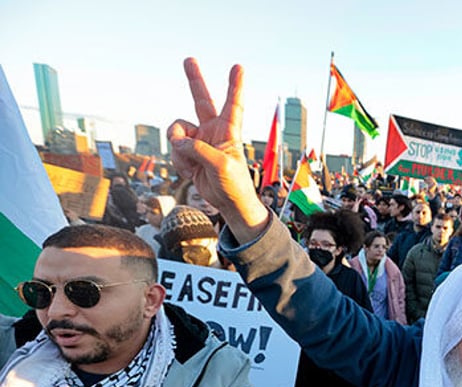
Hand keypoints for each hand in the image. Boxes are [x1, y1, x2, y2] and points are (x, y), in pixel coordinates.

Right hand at [168, 58, 268, 242]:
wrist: (228, 203)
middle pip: (201, 100)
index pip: (233, 104)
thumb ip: (199, 150)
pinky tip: (191, 172)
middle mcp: (213, 131)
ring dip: (179, 149)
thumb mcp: (220, 165)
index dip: (235, 86)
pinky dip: (179, 162)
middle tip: (188, 59)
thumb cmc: (234, 184)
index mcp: (228, 131)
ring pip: (177, 133)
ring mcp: (199, 141)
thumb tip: (179, 141)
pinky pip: (174, 150)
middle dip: (195, 80)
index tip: (238, 67)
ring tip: (193, 165)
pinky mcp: (189, 153)